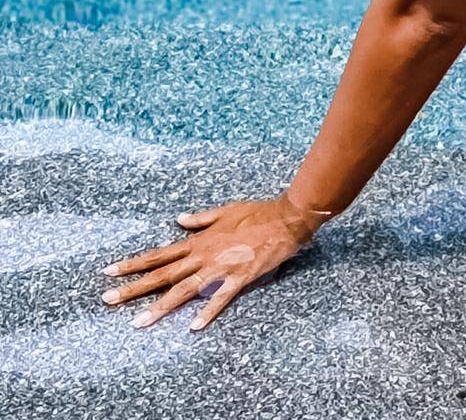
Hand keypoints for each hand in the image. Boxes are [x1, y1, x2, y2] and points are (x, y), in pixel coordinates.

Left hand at [101, 194, 324, 331]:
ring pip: (184, 290)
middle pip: (163, 274)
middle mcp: (204, 255)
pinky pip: (220, 297)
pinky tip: (193, 327)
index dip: (134, 263)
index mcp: (199, 240)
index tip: (110, 270)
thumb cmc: (258, 212)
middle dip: (134, 287)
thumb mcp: (226, 209)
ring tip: (138, 322)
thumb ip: (201, 218)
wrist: (286, 218)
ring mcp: (220, 267)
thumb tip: (180, 220)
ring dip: (160, 306)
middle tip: (108, 299)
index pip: (159, 254)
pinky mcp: (239, 277)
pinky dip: (207, 311)